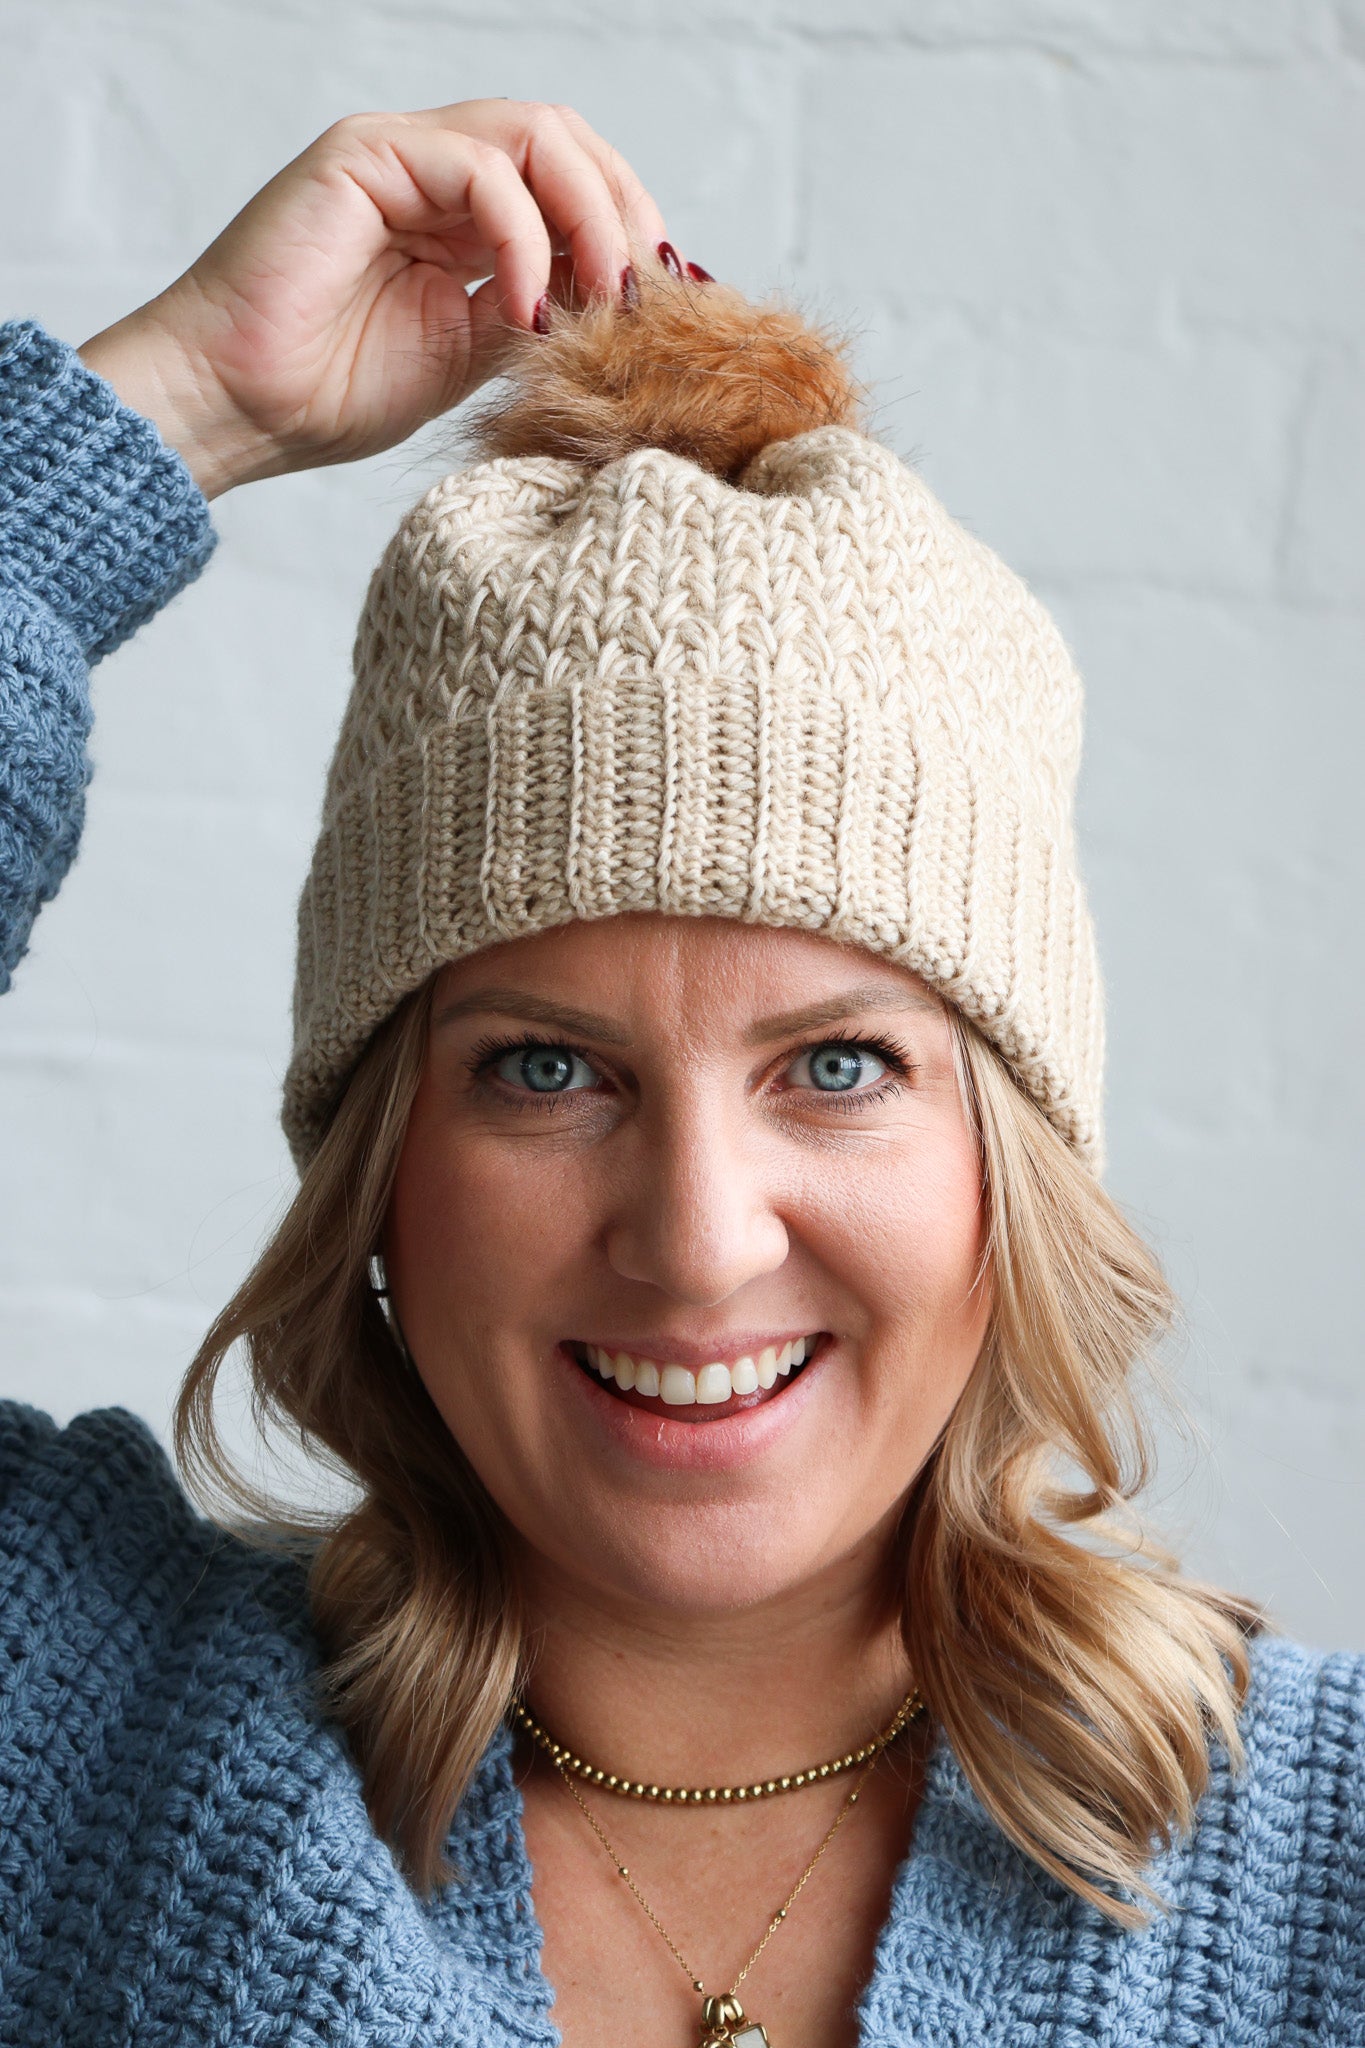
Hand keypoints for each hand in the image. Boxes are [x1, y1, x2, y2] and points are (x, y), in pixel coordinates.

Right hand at [78, 101, 667, 498]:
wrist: (239, 408)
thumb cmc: (332, 394)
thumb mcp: (471, 355)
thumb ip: (537, 312)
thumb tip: (625, 303)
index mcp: (462, 215)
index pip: (573, 184)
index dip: (629, 230)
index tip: (665, 304)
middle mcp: (436, 172)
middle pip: (568, 141)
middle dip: (625, 210)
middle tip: (649, 292)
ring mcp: (402, 155)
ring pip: (537, 136)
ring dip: (591, 215)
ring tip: (604, 297)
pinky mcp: (367, 155)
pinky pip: (481, 166)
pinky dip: (524, 233)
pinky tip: (528, 305)